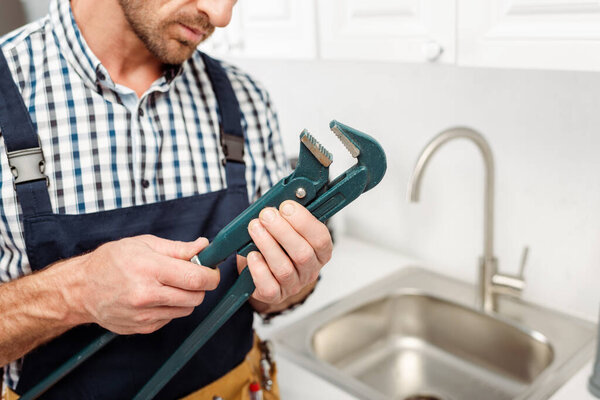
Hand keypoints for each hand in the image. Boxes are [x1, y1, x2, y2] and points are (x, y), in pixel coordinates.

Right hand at [71, 235, 219, 334]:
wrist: (80, 289)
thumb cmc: (110, 261)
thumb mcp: (143, 244)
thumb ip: (177, 248)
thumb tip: (204, 246)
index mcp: (149, 269)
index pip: (196, 278)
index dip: (211, 275)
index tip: (211, 270)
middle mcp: (147, 294)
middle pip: (196, 296)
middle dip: (201, 285)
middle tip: (192, 275)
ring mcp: (145, 314)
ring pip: (187, 309)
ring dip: (186, 297)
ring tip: (170, 284)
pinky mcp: (143, 327)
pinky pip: (172, 318)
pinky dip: (171, 307)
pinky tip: (157, 297)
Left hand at [242, 200, 332, 312]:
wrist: (265, 270)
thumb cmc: (279, 243)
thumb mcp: (289, 225)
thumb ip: (290, 213)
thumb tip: (285, 195)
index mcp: (320, 251)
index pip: (320, 238)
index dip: (304, 221)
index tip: (286, 206)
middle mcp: (310, 270)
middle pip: (302, 253)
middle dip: (282, 231)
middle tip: (266, 214)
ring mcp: (293, 284)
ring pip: (284, 268)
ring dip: (267, 245)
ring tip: (255, 227)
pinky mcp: (275, 295)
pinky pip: (269, 286)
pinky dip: (259, 269)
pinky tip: (251, 254)